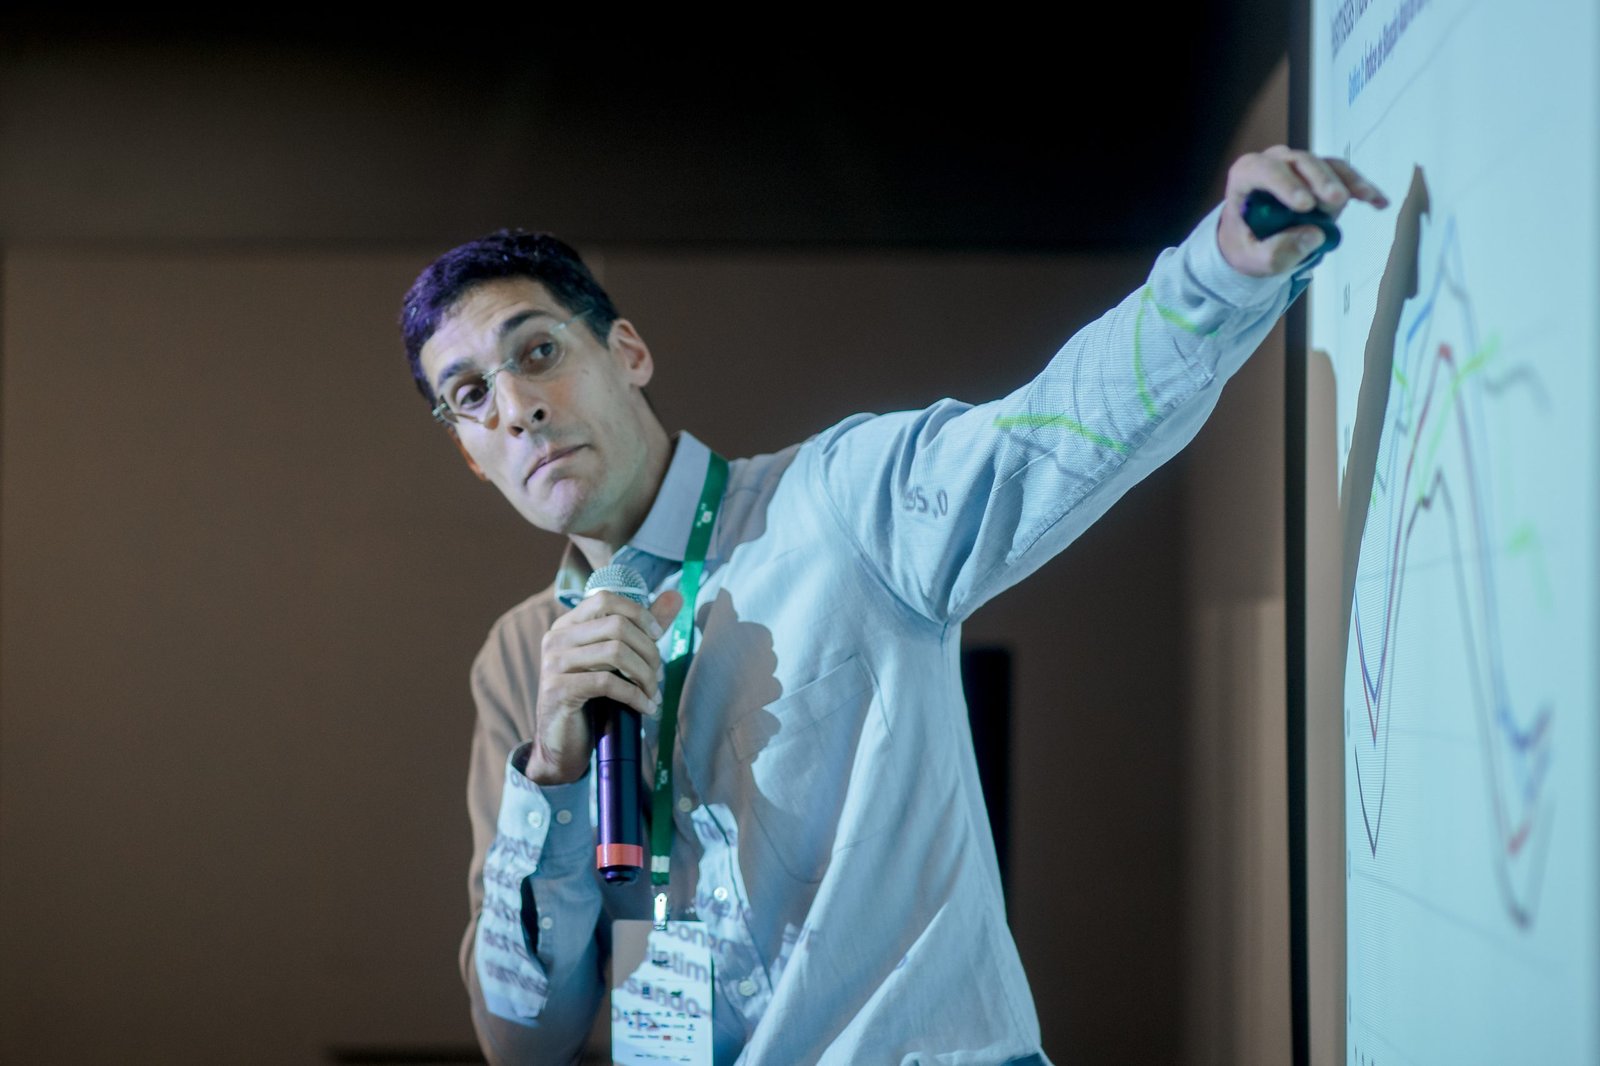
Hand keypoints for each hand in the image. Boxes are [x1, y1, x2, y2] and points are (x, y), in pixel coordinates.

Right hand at [525, 587, 683, 784]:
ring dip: (645, 675)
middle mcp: (556, 639)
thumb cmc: (591, 701)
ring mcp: (554, 663)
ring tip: (653, 693)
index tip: (658, 637)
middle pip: (617, 626)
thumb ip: (642, 628)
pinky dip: (635, 695)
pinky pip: (607, 683)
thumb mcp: (615, 662)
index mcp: (567, 625)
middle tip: (659, 675)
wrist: (561, 746)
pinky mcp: (559, 690)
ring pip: (615, 653)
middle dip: (648, 650)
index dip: (638, 614)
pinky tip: (646, 707)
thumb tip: (675, 595)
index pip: (605, 599)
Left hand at [1216, 145, 1388, 276]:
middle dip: (1320, 181)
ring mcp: (1300, 166)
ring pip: (1325, 165)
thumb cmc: (1248, 244)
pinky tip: (1379, 202)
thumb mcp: (1252, 258)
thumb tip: (1314, 235)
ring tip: (1362, 198)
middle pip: (1300, 163)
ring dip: (1344, 182)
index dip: (1285, 184)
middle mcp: (1274, 163)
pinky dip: (1361, 188)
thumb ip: (1276, 251)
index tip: (1305, 205)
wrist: (1254, 240)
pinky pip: (1343, 174)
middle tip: (1336, 201)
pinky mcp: (1321, 174)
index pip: (1264, 170)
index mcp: (1247, 176)